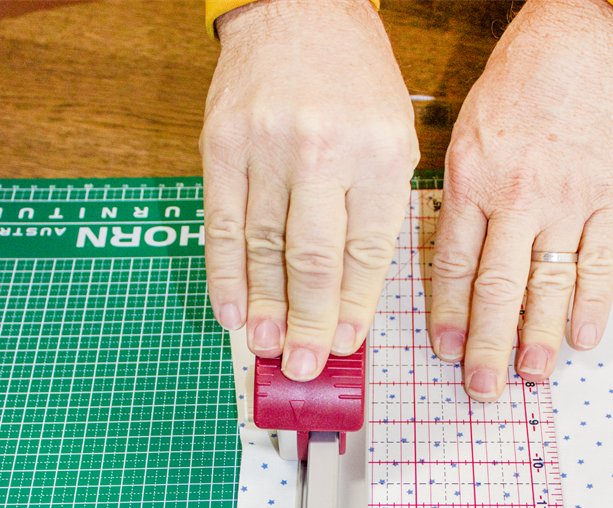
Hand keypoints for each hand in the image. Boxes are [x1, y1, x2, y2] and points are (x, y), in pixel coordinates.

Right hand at [201, 0, 418, 379]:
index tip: (345, 344)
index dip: (354, 307)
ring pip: (263, 249)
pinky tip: (230, 310)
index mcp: (380, 153)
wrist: (298, 9)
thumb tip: (351, 301)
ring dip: (264, 307)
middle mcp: (323, 151)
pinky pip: (220, 224)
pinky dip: (224, 274)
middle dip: (309, 322)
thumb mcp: (393, 140)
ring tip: (269, 348)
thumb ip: (375, 217)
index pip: (366, 252)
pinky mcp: (221, 145)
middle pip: (314, 259)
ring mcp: (266, 148)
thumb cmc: (354, 84)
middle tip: (305, 366)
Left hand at [429, 0, 612, 400]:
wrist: (588, 31)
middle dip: (486, 345)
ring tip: (530, 376)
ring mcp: (566, 201)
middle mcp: (515, 198)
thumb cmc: (524, 75)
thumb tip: (452, 255)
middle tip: (481, 386)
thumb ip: (460, 196)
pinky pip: (600, 262)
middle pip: (495, 289)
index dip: (446, 315)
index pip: (451, 266)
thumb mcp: (467, 131)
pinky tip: (582, 337)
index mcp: (471, 182)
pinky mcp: (610, 197)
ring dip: (537, 337)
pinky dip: (591, 304)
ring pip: (546, 285)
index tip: (442, 350)